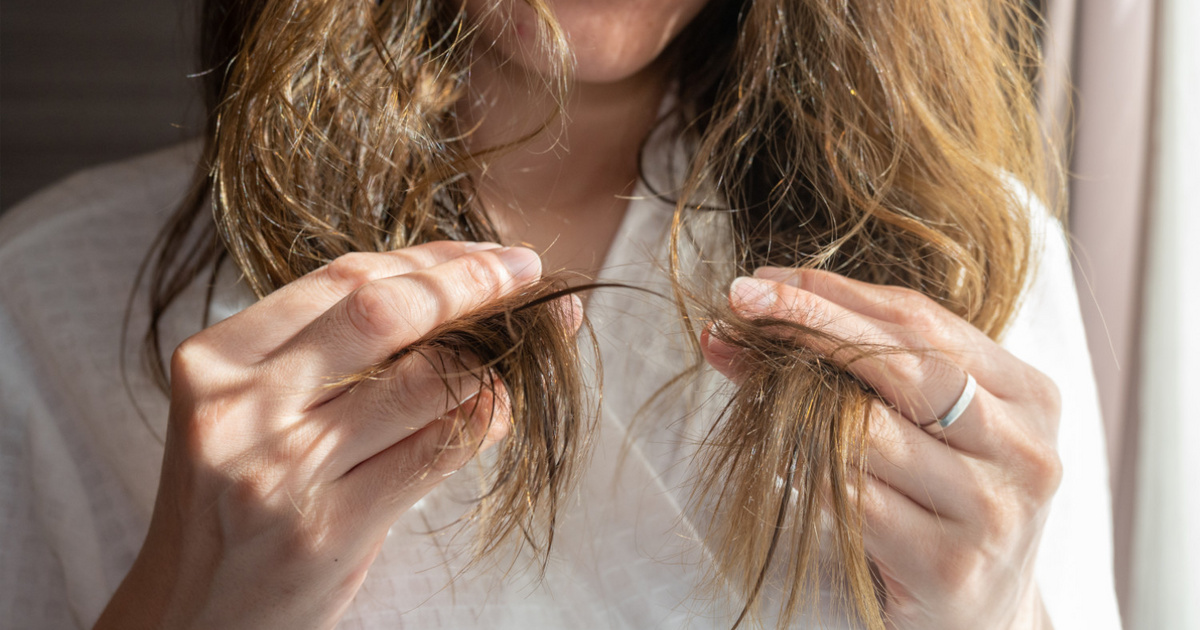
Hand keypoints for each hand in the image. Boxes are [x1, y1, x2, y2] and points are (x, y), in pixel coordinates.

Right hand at [96, 241, 578, 629]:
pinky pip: (436, 451)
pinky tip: (498, 410)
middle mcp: (244, 406)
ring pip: (424, 381)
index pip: (345, 277)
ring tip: (520, 352)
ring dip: (491, 359)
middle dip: (473, 284)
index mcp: (217, 360)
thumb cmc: (232, 505)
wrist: (190, 618)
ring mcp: (285, 468)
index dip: (432, 258)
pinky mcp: (330, 526)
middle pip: (387, 311)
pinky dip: (482, 420)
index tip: (489, 255)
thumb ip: (326, 353)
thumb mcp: (249, 412)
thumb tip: (451, 286)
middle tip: (527, 276)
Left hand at [700, 267, 1060, 629]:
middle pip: (901, 364)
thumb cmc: (945, 504)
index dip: (835, 293)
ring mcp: (991, 511)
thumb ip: (866, 370)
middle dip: (811, 323)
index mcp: (1031, 397)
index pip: (922, 321)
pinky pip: (851, 500)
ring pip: (868, 432)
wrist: (984, 619)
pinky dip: (806, 475)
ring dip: (797, 404)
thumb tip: (745, 321)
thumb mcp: (932, 429)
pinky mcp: (948, 566)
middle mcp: (1024, 450)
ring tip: (753, 386)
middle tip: (742, 302)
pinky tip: (783, 464)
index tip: (764, 280)